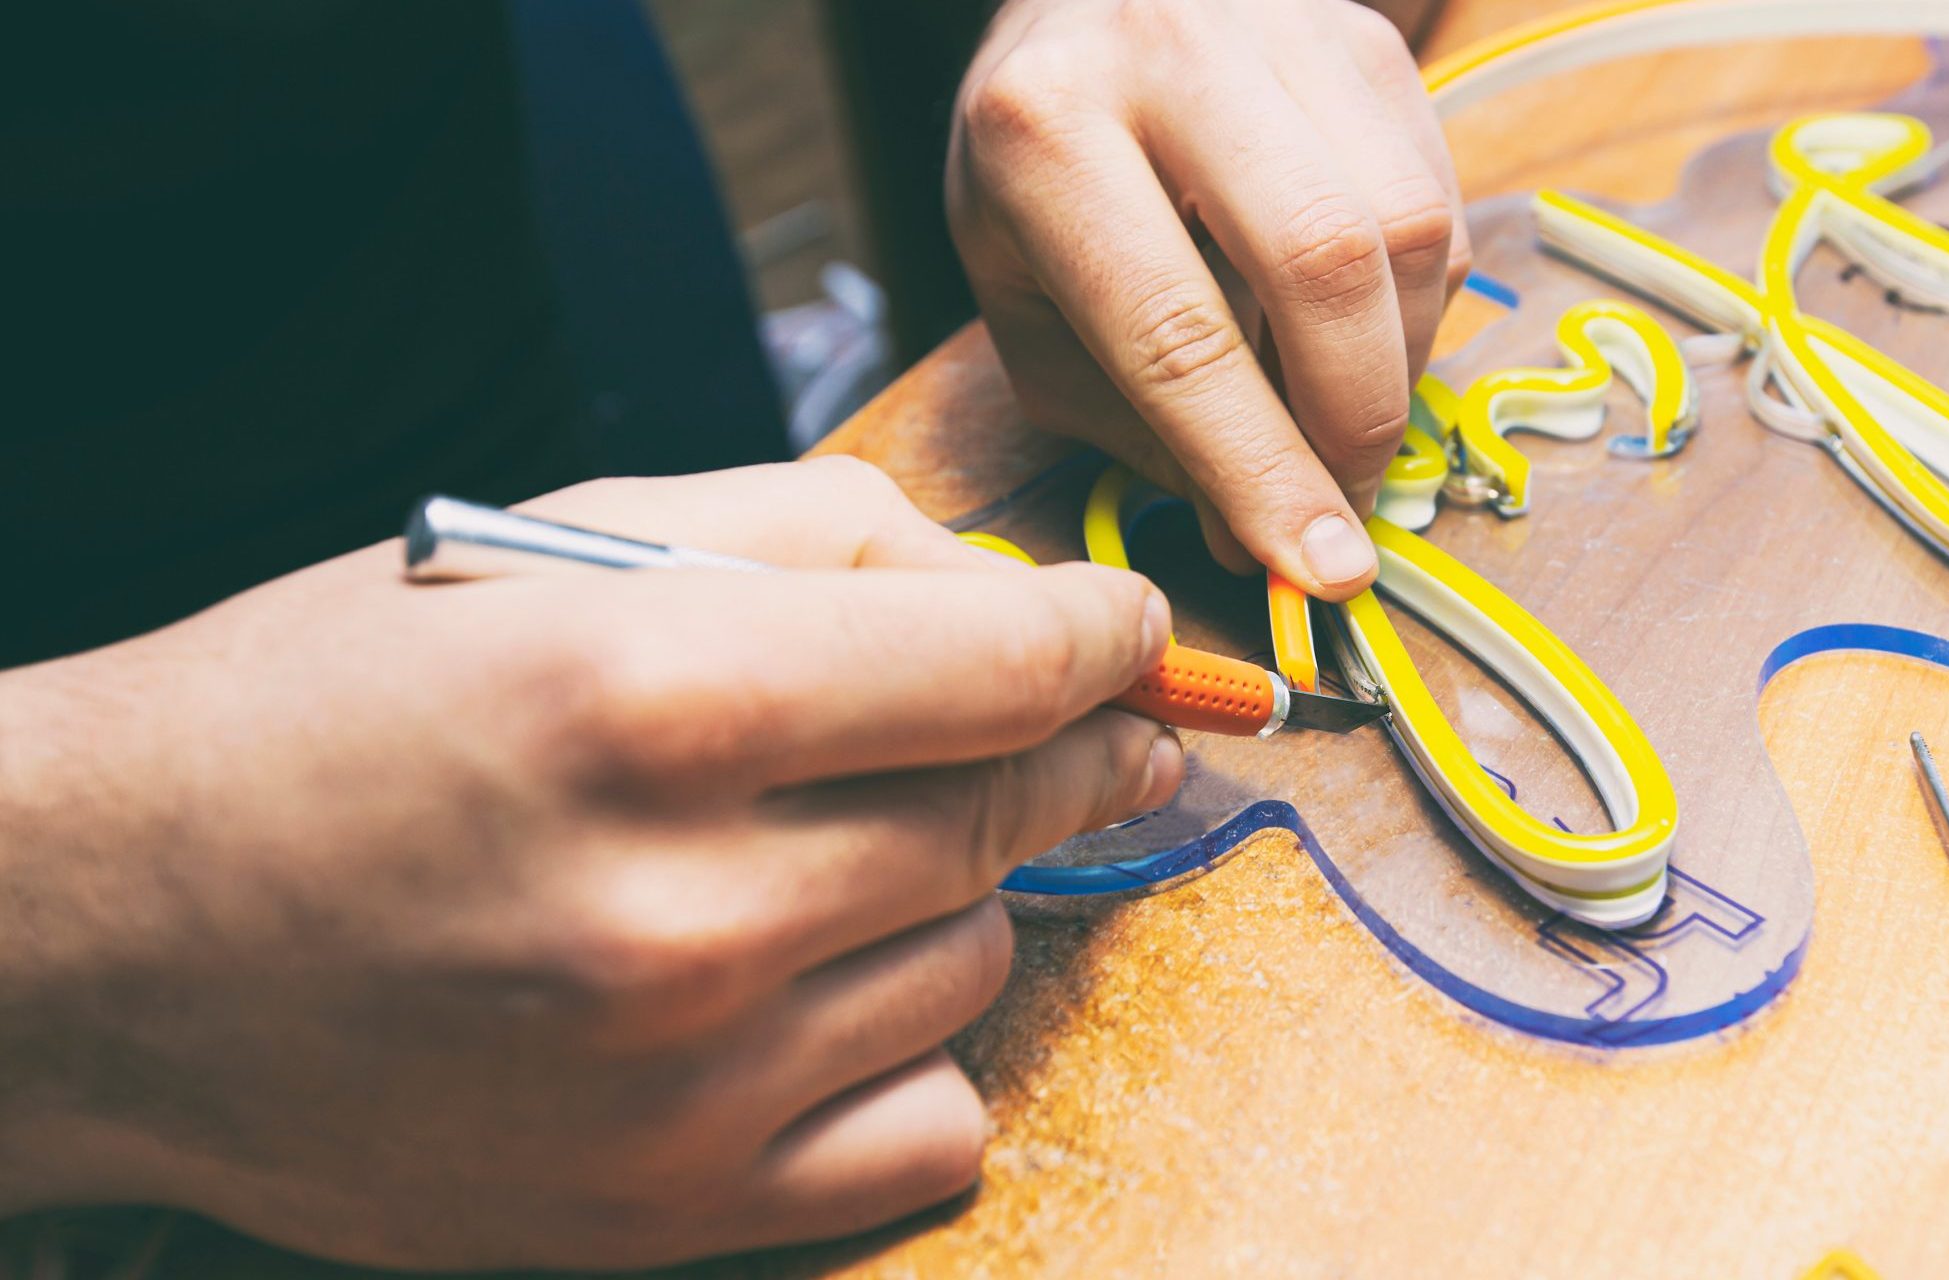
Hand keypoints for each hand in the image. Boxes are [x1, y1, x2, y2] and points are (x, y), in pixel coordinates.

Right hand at [0, 459, 1180, 1268]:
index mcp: (650, 694)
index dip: (1103, 637)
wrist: (111, 943)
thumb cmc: (326, 720)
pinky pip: (933, 1127)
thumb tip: (1012, 592)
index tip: (1130, 639)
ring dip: (951, 894)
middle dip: (1076, 748)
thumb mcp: (550, 547)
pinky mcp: (670, 1211)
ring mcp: (683, 1082)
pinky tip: (825, 997)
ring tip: (831, 857)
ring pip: (977, 960)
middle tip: (1087, 725)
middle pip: (1010, 811)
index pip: (1005, 661)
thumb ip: (813, 538)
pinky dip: (912, 1052)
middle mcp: (682, 902)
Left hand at [948, 0, 1467, 598]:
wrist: (1082, 8)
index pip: (1177, 333)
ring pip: (1404, 231)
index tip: (1318, 566)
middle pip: (1323, 262)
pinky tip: (1356, 336)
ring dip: (1395, 370)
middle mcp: (1168, 53)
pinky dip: (1416, 308)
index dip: (1260, 468)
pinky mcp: (1366, 37)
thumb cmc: (1042, 174)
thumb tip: (1251, 538)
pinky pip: (1437, 203)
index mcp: (1045, 132)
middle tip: (1343, 508)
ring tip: (1340, 424)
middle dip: (1353, 422)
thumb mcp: (1025, 298)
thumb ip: (1127, 422)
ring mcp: (1282, 29)